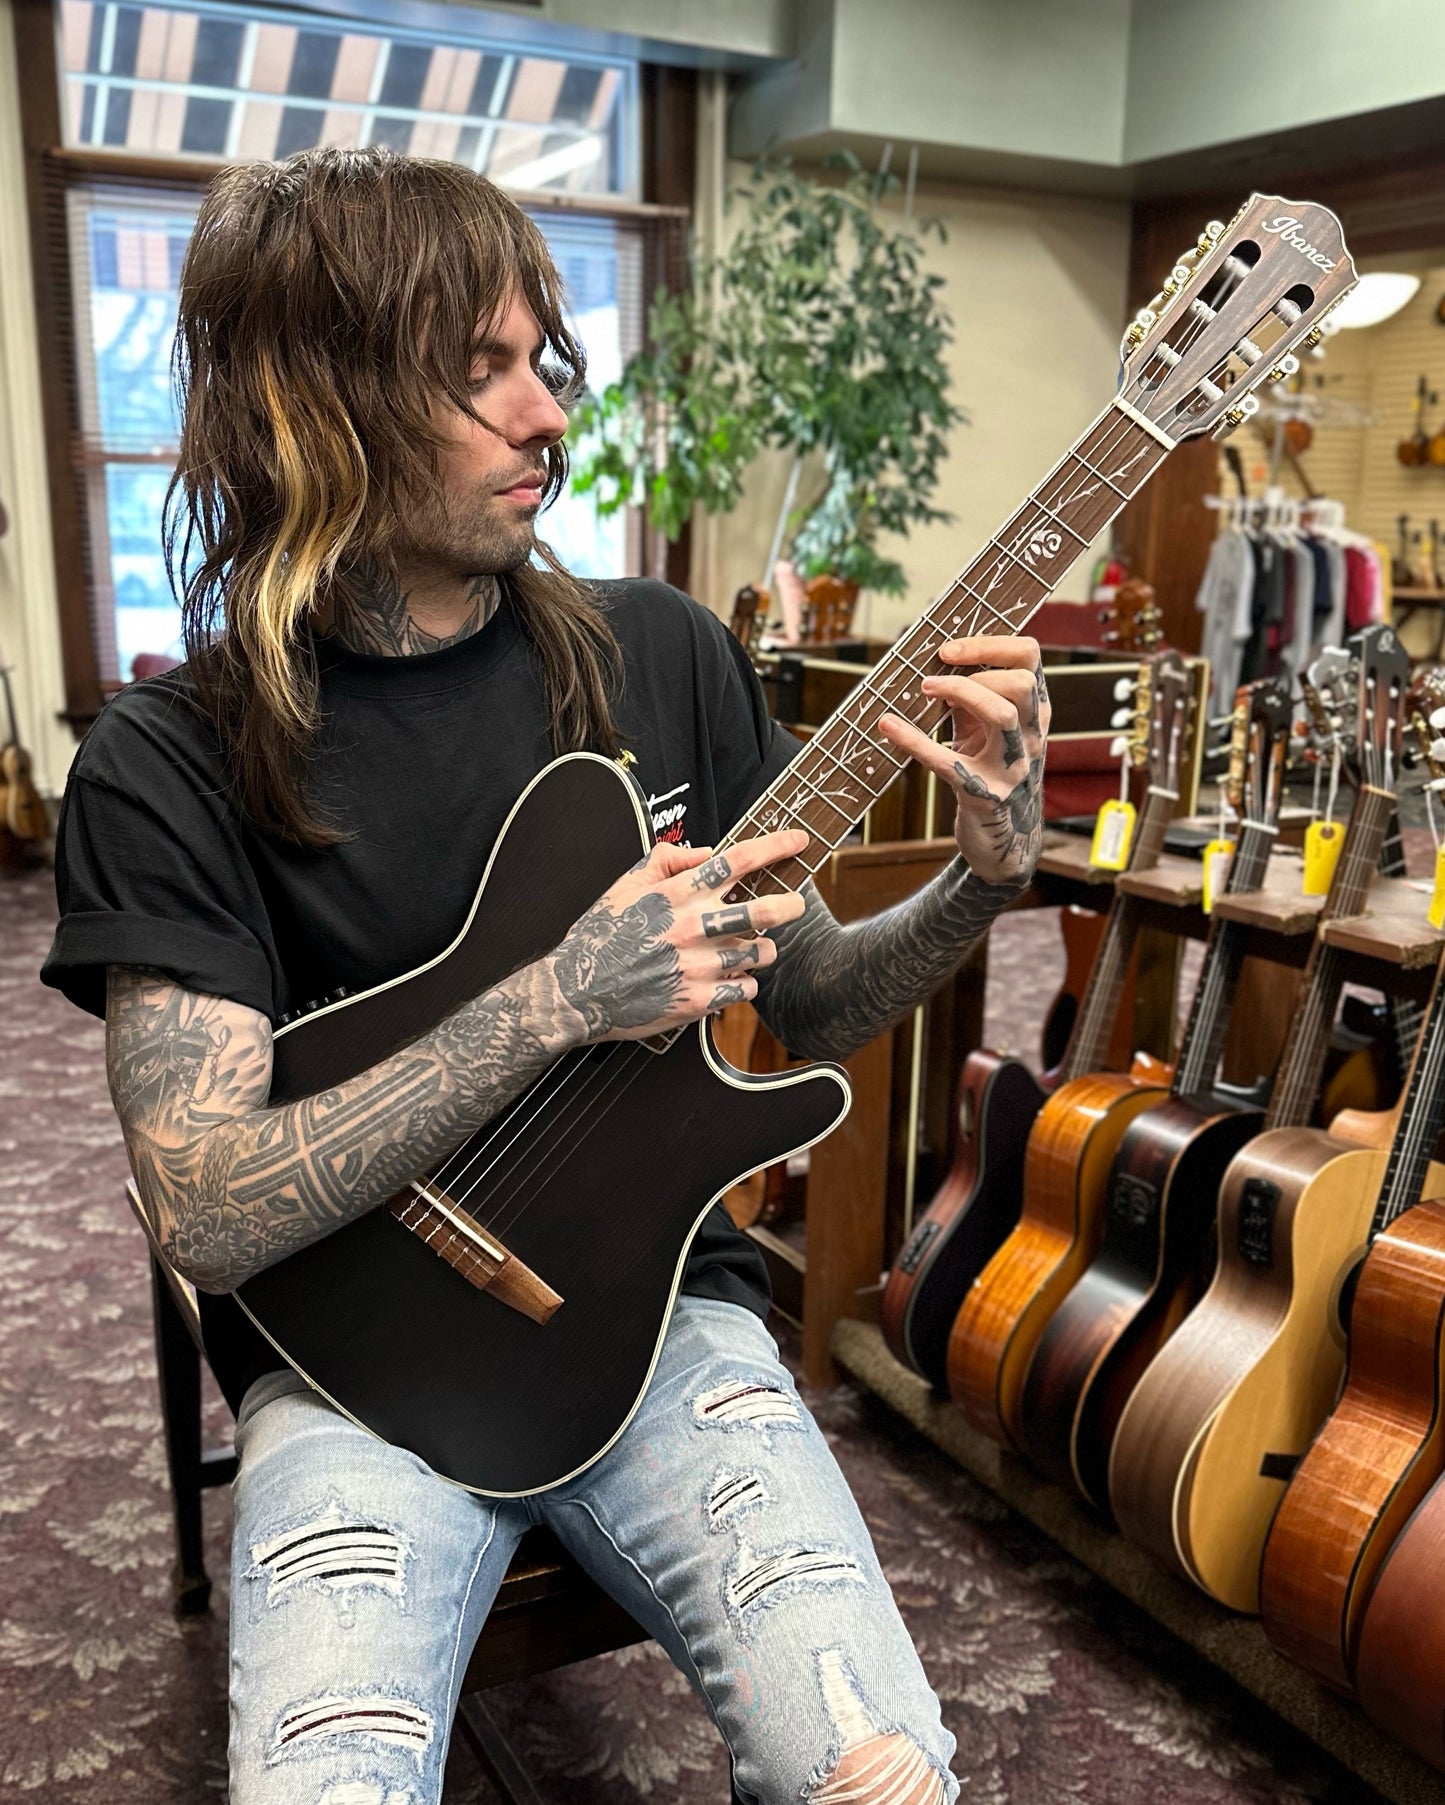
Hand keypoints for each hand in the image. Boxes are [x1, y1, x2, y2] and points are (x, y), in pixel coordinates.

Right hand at [550, 832, 808, 1042]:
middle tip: (796, 904)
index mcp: (677, 894)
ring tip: (750, 948)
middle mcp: (692, 926)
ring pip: (761, 952)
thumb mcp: (625, 885)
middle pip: (765, 909)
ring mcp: (698, 965)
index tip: (798, 841)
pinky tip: (729, 978)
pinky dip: (744, 982)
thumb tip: (707, 852)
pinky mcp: (699, 1000)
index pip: (737, 860)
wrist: (576, 991)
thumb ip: (666, 860)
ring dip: (763, 948)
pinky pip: (746, 988)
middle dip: (791, 905)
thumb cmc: (600, 936)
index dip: (775, 846)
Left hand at [877, 635, 1049, 885]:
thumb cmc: (989, 772)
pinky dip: (915, 741)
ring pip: (1002, 714)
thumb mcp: (986, 729)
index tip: (949, 648)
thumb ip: (972, 695)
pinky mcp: (985, 794)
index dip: (991, 643)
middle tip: (935, 673)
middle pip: (1021, 683)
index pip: (1029, 657)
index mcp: (1034, 711)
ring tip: (925, 690)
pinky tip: (888, 726)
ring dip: (961, 692)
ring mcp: (1013, 767)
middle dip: (977, 668)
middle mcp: (1032, 736)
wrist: (1002, 839)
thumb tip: (935, 659)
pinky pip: (949, 763)